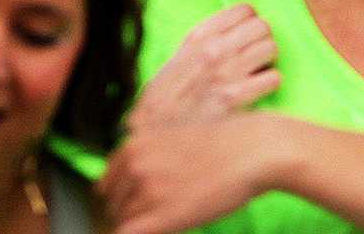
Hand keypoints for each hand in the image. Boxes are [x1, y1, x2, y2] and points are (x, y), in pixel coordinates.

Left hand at [101, 112, 288, 233]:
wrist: (255, 149)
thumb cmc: (228, 141)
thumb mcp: (178, 137)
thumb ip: (153, 155)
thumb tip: (142, 178)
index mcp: (136, 145)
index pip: (108, 182)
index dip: (123, 194)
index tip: (137, 201)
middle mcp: (135, 166)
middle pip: (113, 204)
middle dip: (130, 211)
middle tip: (158, 213)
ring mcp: (146, 192)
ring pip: (123, 221)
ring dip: (141, 224)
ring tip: (170, 218)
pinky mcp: (162, 218)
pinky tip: (166, 228)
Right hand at [128, 4, 278, 133]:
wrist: (151, 136)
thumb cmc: (163, 101)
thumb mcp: (177, 60)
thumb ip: (204, 44)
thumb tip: (235, 32)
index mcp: (198, 37)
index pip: (244, 10)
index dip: (251, 23)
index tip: (248, 36)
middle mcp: (213, 49)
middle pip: (263, 26)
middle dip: (263, 41)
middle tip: (255, 57)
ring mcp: (225, 72)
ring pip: (271, 48)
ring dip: (268, 62)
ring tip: (256, 74)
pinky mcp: (235, 98)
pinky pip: (273, 78)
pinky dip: (269, 85)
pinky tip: (257, 92)